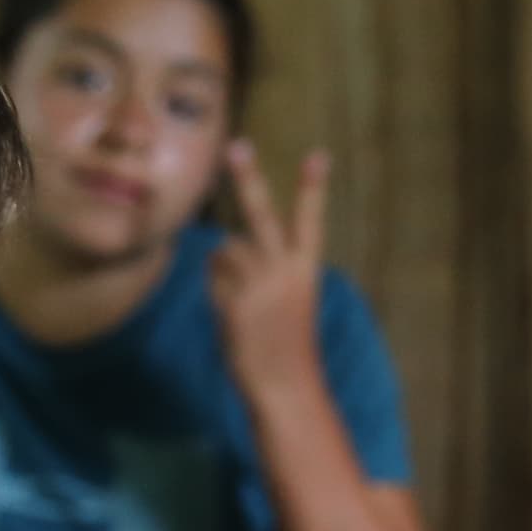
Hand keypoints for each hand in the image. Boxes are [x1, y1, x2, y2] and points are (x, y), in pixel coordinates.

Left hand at [209, 142, 329, 400]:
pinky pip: (213, 279)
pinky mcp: (233, 302)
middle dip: (247, 177)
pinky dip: (216, 290)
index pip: (310, 221)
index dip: (313, 188)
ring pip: (225, 250)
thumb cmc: (287, 344)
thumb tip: (222, 245)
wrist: (285, 385)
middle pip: (260, 214)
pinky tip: (231, 314)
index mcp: (305, 271)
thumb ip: (264, 269)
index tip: (318, 155)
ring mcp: (257, 286)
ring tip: (242, 298)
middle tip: (236, 145)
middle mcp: (283, 271)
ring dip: (224, 266)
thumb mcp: (289, 301)